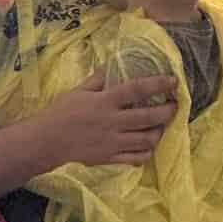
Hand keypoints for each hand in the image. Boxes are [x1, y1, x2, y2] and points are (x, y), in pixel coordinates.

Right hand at [36, 70, 178, 168]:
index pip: (137, 90)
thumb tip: (115, 63)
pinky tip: (147, 145)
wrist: (47, 140)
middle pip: (148, 117)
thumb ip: (99, 79)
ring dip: (159, 132)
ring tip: (161, 126)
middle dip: (167, 111)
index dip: (158, 84)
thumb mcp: (78, 90)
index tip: (173, 81)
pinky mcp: (110, 158)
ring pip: (146, 139)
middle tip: (174, 106)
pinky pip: (136, 158)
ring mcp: (112, 142)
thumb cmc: (61, 112)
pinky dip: (146, 152)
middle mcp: (112, 122)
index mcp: (104, 101)